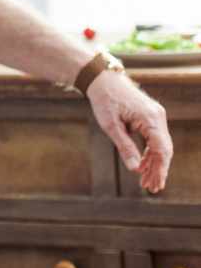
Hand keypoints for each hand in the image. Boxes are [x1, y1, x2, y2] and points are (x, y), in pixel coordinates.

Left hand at [87, 71, 172, 192]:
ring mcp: (156, 116)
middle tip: (151, 188)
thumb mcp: (110, 125)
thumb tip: (134, 169)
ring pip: (160, 145)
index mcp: (150, 119)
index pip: (162, 150)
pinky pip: (155, 139)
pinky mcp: (151, 116)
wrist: (103, 79)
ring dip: (154, 163)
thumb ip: (124, 146)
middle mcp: (158, 117)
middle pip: (164, 150)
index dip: (160, 169)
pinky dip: (150, 152)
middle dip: (158, 170)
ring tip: (146, 181)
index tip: (156, 184)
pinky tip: (143, 166)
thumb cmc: (104, 100)